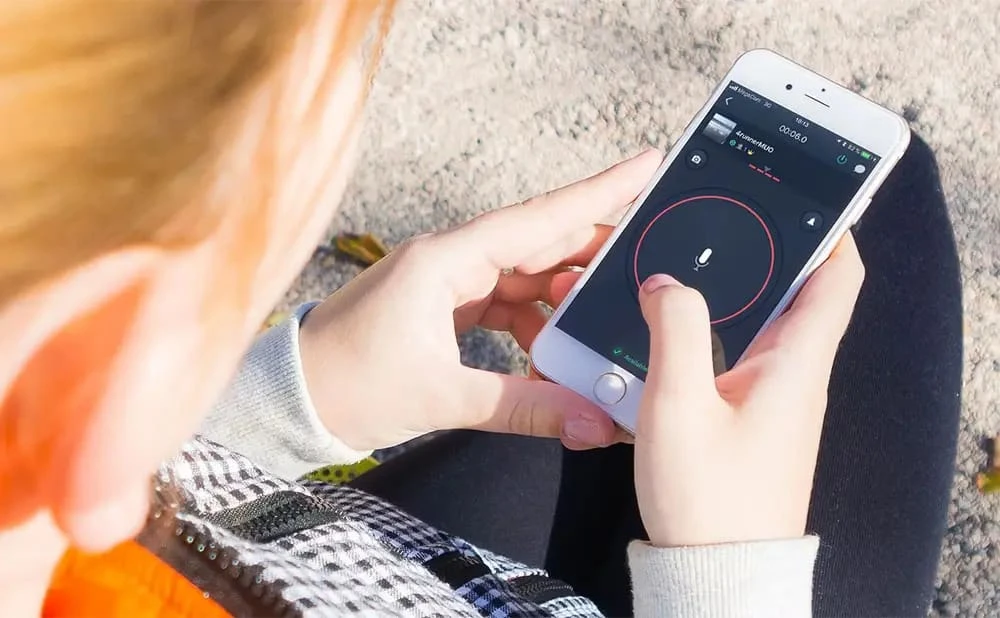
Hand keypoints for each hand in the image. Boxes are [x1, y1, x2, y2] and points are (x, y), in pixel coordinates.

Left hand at [298, 150, 661, 451]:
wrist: (291, 400)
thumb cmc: (347, 385)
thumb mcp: (443, 398)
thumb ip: (524, 407)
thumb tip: (593, 422)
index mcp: (445, 259)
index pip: (539, 218)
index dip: (599, 192)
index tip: (647, 165)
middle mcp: (449, 259)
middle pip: (539, 241)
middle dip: (596, 249)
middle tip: (651, 252)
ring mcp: (446, 282)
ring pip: (525, 276)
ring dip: (565, 297)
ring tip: (608, 317)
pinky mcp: (442, 307)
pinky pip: (505, 303)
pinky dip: (535, 324)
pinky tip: (556, 350)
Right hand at [634, 235, 864, 546]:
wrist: (717, 573)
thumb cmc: (707, 498)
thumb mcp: (678, 406)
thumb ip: (674, 332)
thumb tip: (665, 284)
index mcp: (795, 364)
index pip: (837, 279)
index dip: (830, 230)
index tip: (802, 196)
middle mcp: (796, 378)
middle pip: (798, 294)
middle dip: (767, 252)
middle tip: (726, 221)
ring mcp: (777, 402)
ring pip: (765, 326)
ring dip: (736, 293)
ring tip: (690, 266)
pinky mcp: (753, 421)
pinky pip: (742, 358)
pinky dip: (716, 332)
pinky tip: (674, 334)